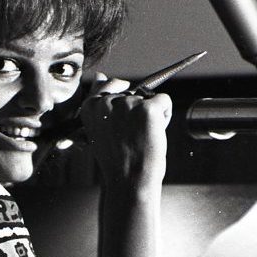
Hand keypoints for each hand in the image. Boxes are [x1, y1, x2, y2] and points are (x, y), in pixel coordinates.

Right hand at [81, 73, 170, 189]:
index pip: (107, 84)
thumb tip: (101, 76)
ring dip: (151, 117)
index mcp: (90, 106)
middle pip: (132, 94)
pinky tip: (155, 133)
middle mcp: (107, 102)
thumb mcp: (100, 128)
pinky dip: (166, 116)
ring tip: (142, 138)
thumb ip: (100, 102)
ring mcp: (128, 104)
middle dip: (138, 111)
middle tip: (133, 136)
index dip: (122, 99)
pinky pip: (165, 100)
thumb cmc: (117, 159)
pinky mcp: (148, 108)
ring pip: (149, 99)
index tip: (126, 116)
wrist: (129, 181)